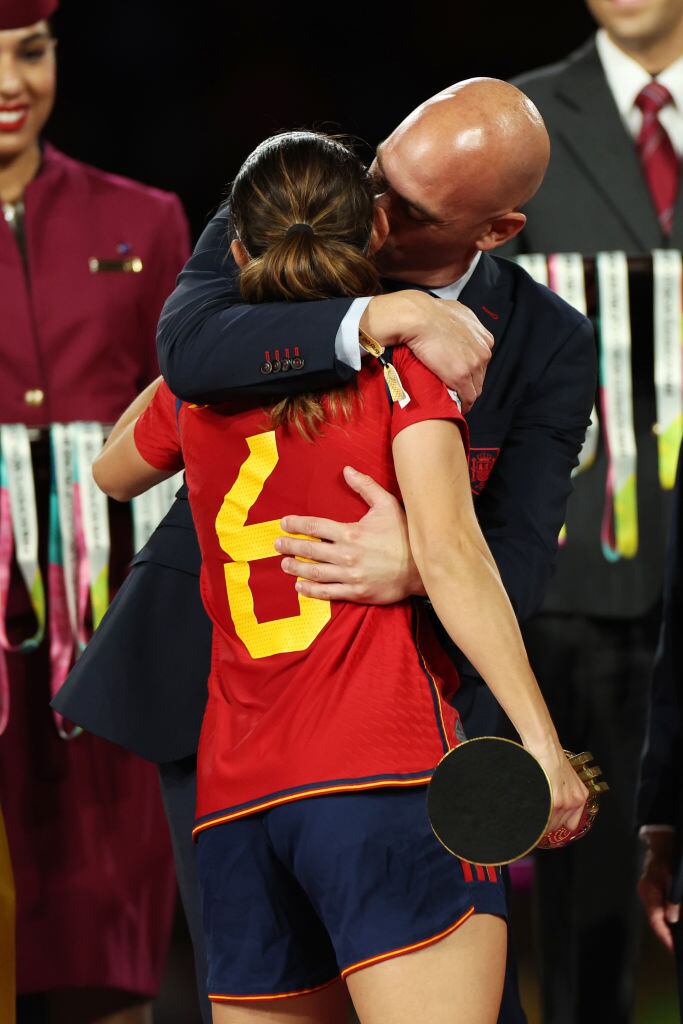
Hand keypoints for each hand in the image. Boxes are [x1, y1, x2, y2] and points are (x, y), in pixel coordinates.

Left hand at [276, 466, 421, 603]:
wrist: (422, 568)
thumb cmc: (404, 535)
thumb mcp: (387, 504)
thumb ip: (365, 487)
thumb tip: (347, 470)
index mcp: (351, 532)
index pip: (315, 527)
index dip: (296, 525)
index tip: (284, 523)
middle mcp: (346, 555)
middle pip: (309, 550)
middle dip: (290, 546)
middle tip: (277, 544)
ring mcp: (350, 576)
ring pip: (314, 572)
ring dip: (296, 568)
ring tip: (284, 564)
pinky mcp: (356, 592)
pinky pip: (327, 592)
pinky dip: (311, 591)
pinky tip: (300, 587)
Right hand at [360, 291, 493, 411]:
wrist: (418, 317)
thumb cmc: (430, 312)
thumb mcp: (457, 312)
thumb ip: (463, 322)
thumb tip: (456, 325)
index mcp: (484, 338)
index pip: (482, 361)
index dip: (471, 369)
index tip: (460, 374)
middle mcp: (483, 351)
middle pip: (480, 376)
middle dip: (469, 383)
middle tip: (454, 389)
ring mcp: (474, 365)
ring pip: (475, 388)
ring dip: (465, 395)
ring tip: (453, 399)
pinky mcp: (462, 376)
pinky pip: (468, 397)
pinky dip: (463, 404)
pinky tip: (456, 407)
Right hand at [524, 736, 588, 837]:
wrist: (545, 746)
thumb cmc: (549, 758)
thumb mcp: (563, 778)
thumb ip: (561, 794)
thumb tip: (549, 810)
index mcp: (580, 796)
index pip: (571, 823)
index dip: (556, 824)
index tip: (547, 825)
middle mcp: (576, 801)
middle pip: (558, 826)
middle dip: (545, 823)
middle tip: (535, 819)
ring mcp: (567, 803)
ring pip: (551, 824)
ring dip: (539, 822)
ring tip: (529, 816)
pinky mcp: (557, 802)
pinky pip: (546, 819)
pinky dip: (536, 819)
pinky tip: (528, 813)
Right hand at [638, 830, 677, 951]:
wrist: (663, 840)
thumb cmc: (668, 857)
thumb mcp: (672, 877)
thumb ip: (672, 898)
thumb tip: (673, 918)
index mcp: (648, 892)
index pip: (655, 920)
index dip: (665, 937)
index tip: (674, 949)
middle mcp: (646, 894)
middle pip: (657, 921)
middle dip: (668, 935)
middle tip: (677, 948)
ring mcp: (650, 892)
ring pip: (659, 916)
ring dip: (669, 927)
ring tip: (677, 938)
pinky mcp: (655, 891)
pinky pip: (661, 909)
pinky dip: (669, 917)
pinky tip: (676, 922)